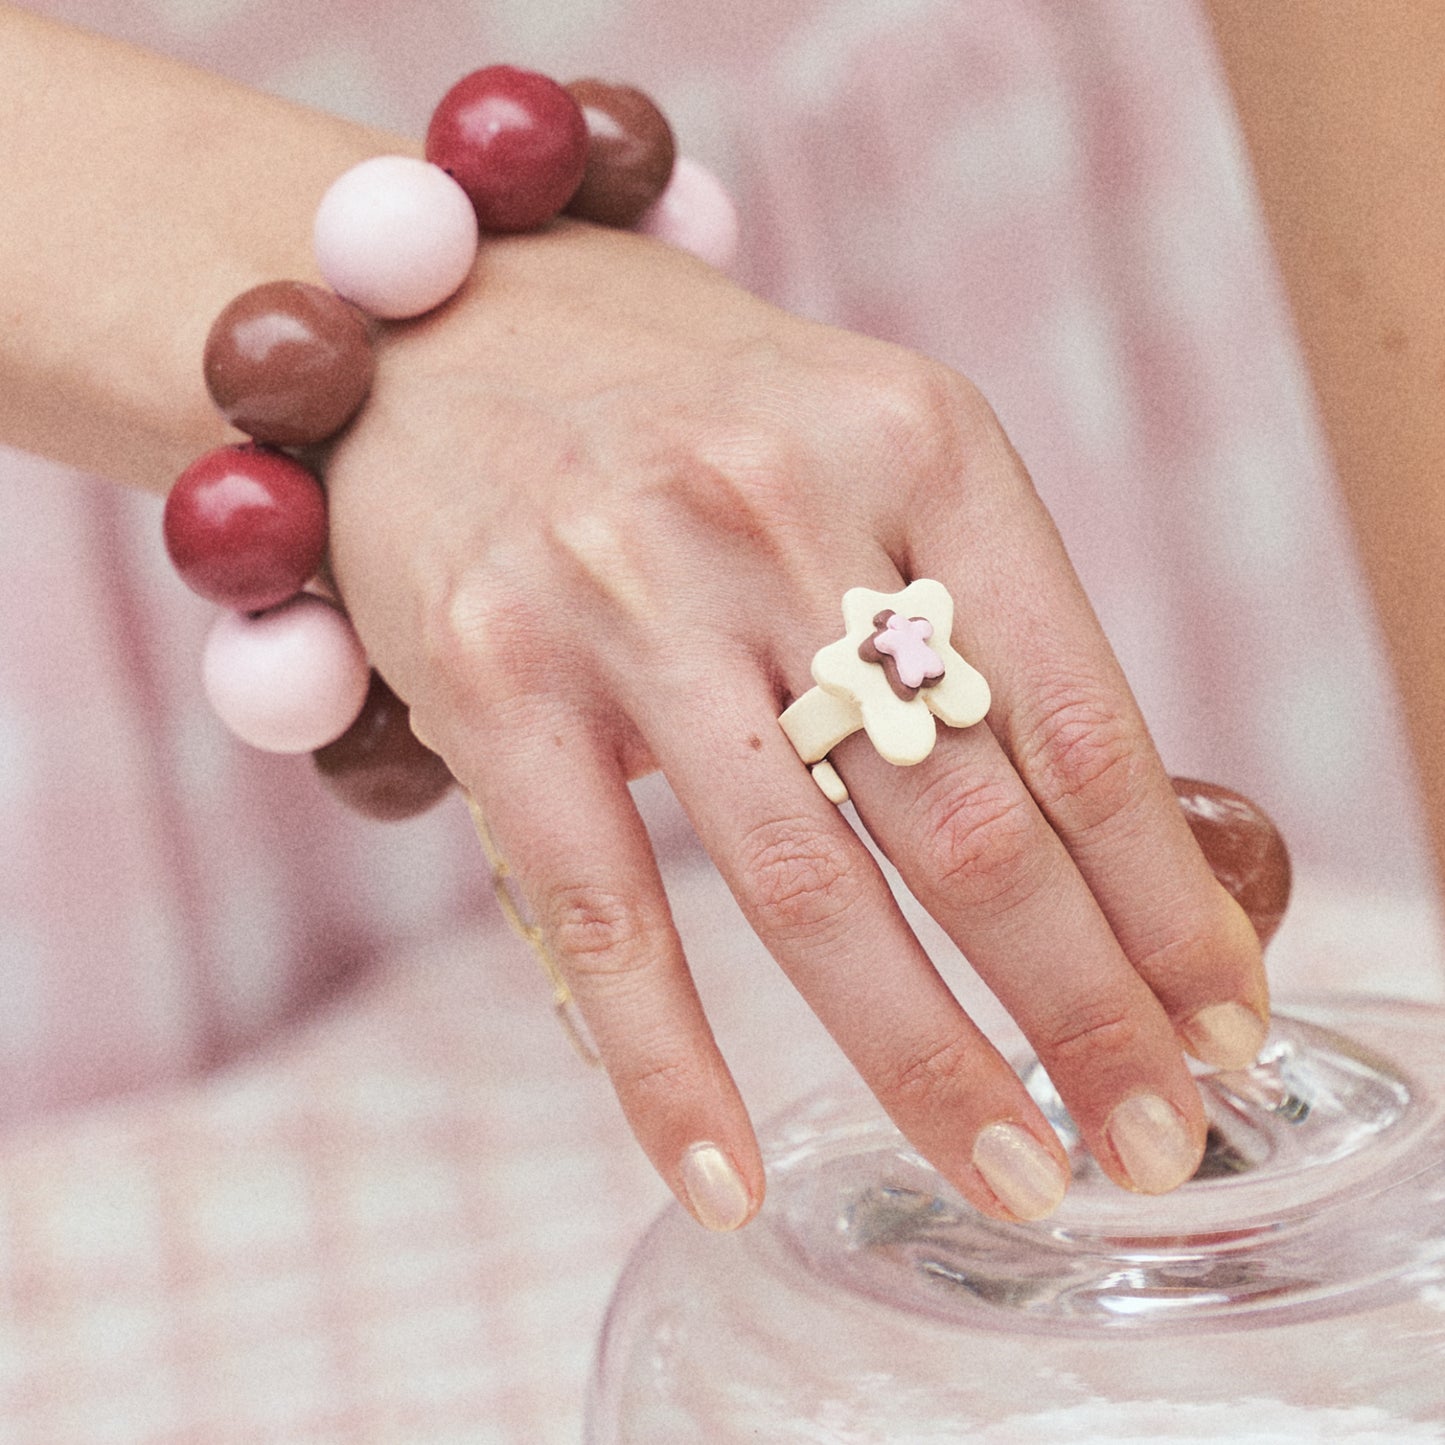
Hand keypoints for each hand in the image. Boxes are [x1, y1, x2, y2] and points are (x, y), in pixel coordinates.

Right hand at [325, 220, 1266, 1228]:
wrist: (451, 332)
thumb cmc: (686, 418)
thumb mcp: (867, 463)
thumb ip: (967, 631)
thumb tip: (1096, 868)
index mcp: (919, 444)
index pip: (1082, 722)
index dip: (1168, 900)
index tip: (1220, 1023)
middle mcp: (781, 508)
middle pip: (971, 821)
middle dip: (1083, 1010)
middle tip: (1149, 1141)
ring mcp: (629, 591)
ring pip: (805, 885)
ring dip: (928, 1061)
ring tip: (1012, 1177)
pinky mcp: (495, 673)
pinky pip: (602, 911)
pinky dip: (669, 1067)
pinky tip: (730, 1179)